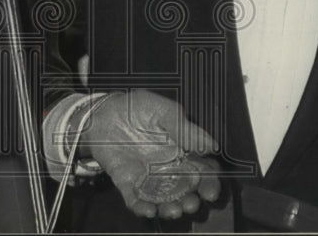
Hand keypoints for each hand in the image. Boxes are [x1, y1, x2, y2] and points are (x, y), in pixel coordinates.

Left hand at [82, 90, 221, 219]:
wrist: (105, 110)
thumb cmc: (138, 108)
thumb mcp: (165, 112)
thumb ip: (186, 129)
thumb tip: (212, 146)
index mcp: (182, 151)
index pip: (202, 171)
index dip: (209, 182)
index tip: (210, 191)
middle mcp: (167, 168)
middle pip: (185, 190)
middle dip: (191, 201)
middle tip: (191, 204)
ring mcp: (147, 177)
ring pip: (162, 199)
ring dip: (169, 208)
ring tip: (174, 210)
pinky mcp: (127, 181)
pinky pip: (134, 199)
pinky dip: (141, 207)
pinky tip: (148, 210)